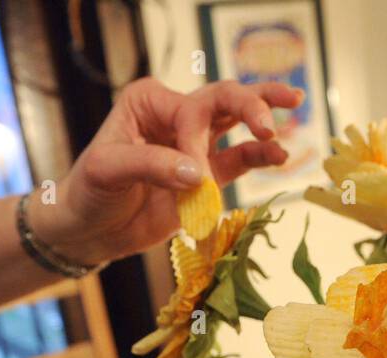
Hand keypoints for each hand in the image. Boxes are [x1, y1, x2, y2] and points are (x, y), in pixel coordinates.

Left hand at [29, 78, 301, 264]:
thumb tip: (199, 175)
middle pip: (223, 98)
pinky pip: (239, 160)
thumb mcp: (108, 170)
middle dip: (252, 103)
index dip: (199, 143)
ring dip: (264, 117)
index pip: (190, 111)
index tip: (196, 178)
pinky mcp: (206, 175)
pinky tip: (280, 156)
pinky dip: (260, 158)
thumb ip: (152, 166)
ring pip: (237, 122)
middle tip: (272, 119)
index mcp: (149, 101)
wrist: (90, 230)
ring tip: (296, 108)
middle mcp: (175, 115)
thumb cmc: (90, 192)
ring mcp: (195, 144)